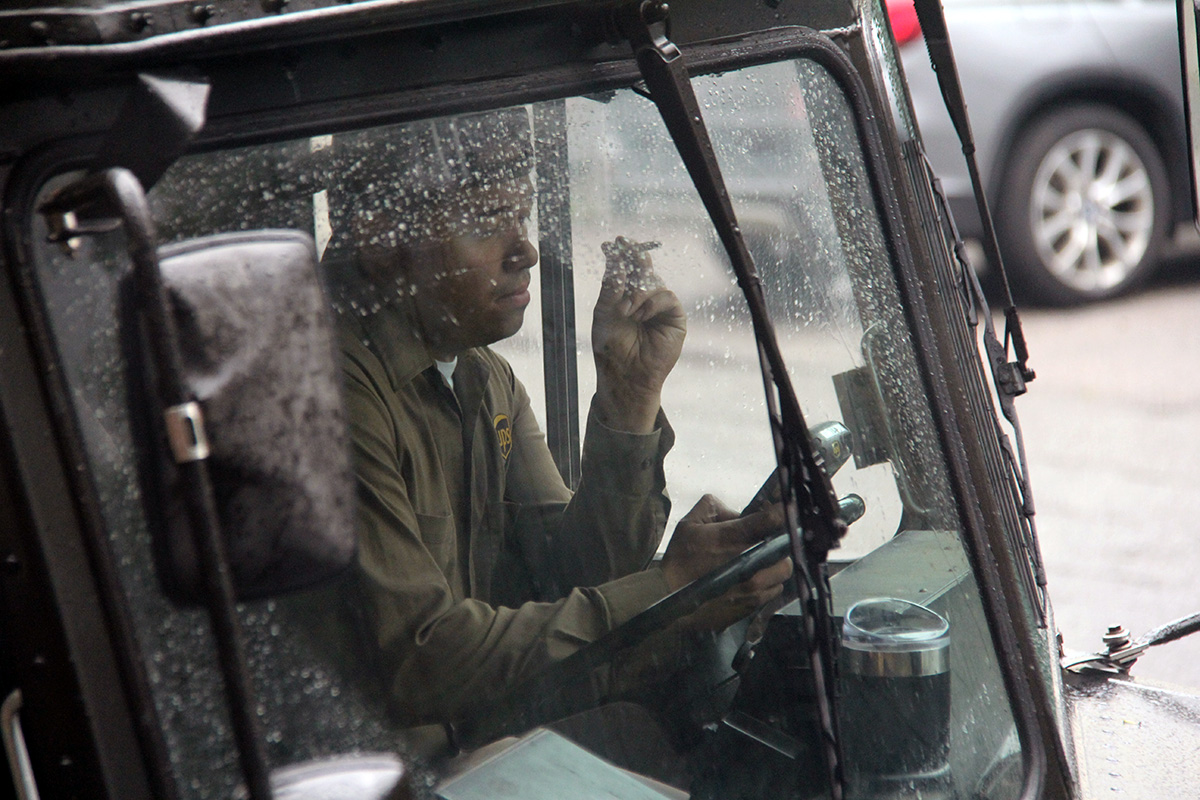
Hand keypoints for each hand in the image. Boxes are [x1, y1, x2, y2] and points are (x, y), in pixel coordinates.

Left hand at [592, 236, 686, 432]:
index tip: (614, 240)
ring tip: (626, 310)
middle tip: (624, 243)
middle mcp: (644, 298)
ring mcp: (660, 307)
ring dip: (638, 292)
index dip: (622, 254)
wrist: (625, 374)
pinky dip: (652, 302)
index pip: (626, 269)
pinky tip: (640, 315)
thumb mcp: (604, 312)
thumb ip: (611, 287)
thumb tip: (617, 261)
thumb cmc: (611, 347)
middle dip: (634, 256)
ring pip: (654, 282)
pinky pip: (667, 296)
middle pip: (643, 268)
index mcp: (625, 296)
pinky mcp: (675, 317)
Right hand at [660, 495, 792, 630]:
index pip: (772, 519)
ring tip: (759, 565)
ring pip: (782, 572)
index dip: (782, 512)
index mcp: (734, 537)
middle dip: (777, 544)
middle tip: (764, 545)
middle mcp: (749, 562)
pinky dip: (768, 585)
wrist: (669, 599)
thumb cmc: (679, 560)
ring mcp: (753, 587)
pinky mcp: (752, 606)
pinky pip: (773, 592)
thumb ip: (713, 507)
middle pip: (785, 549)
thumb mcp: (689, 524)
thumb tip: (737, 513)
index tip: (784, 511)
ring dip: (775, 566)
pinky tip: (751, 583)